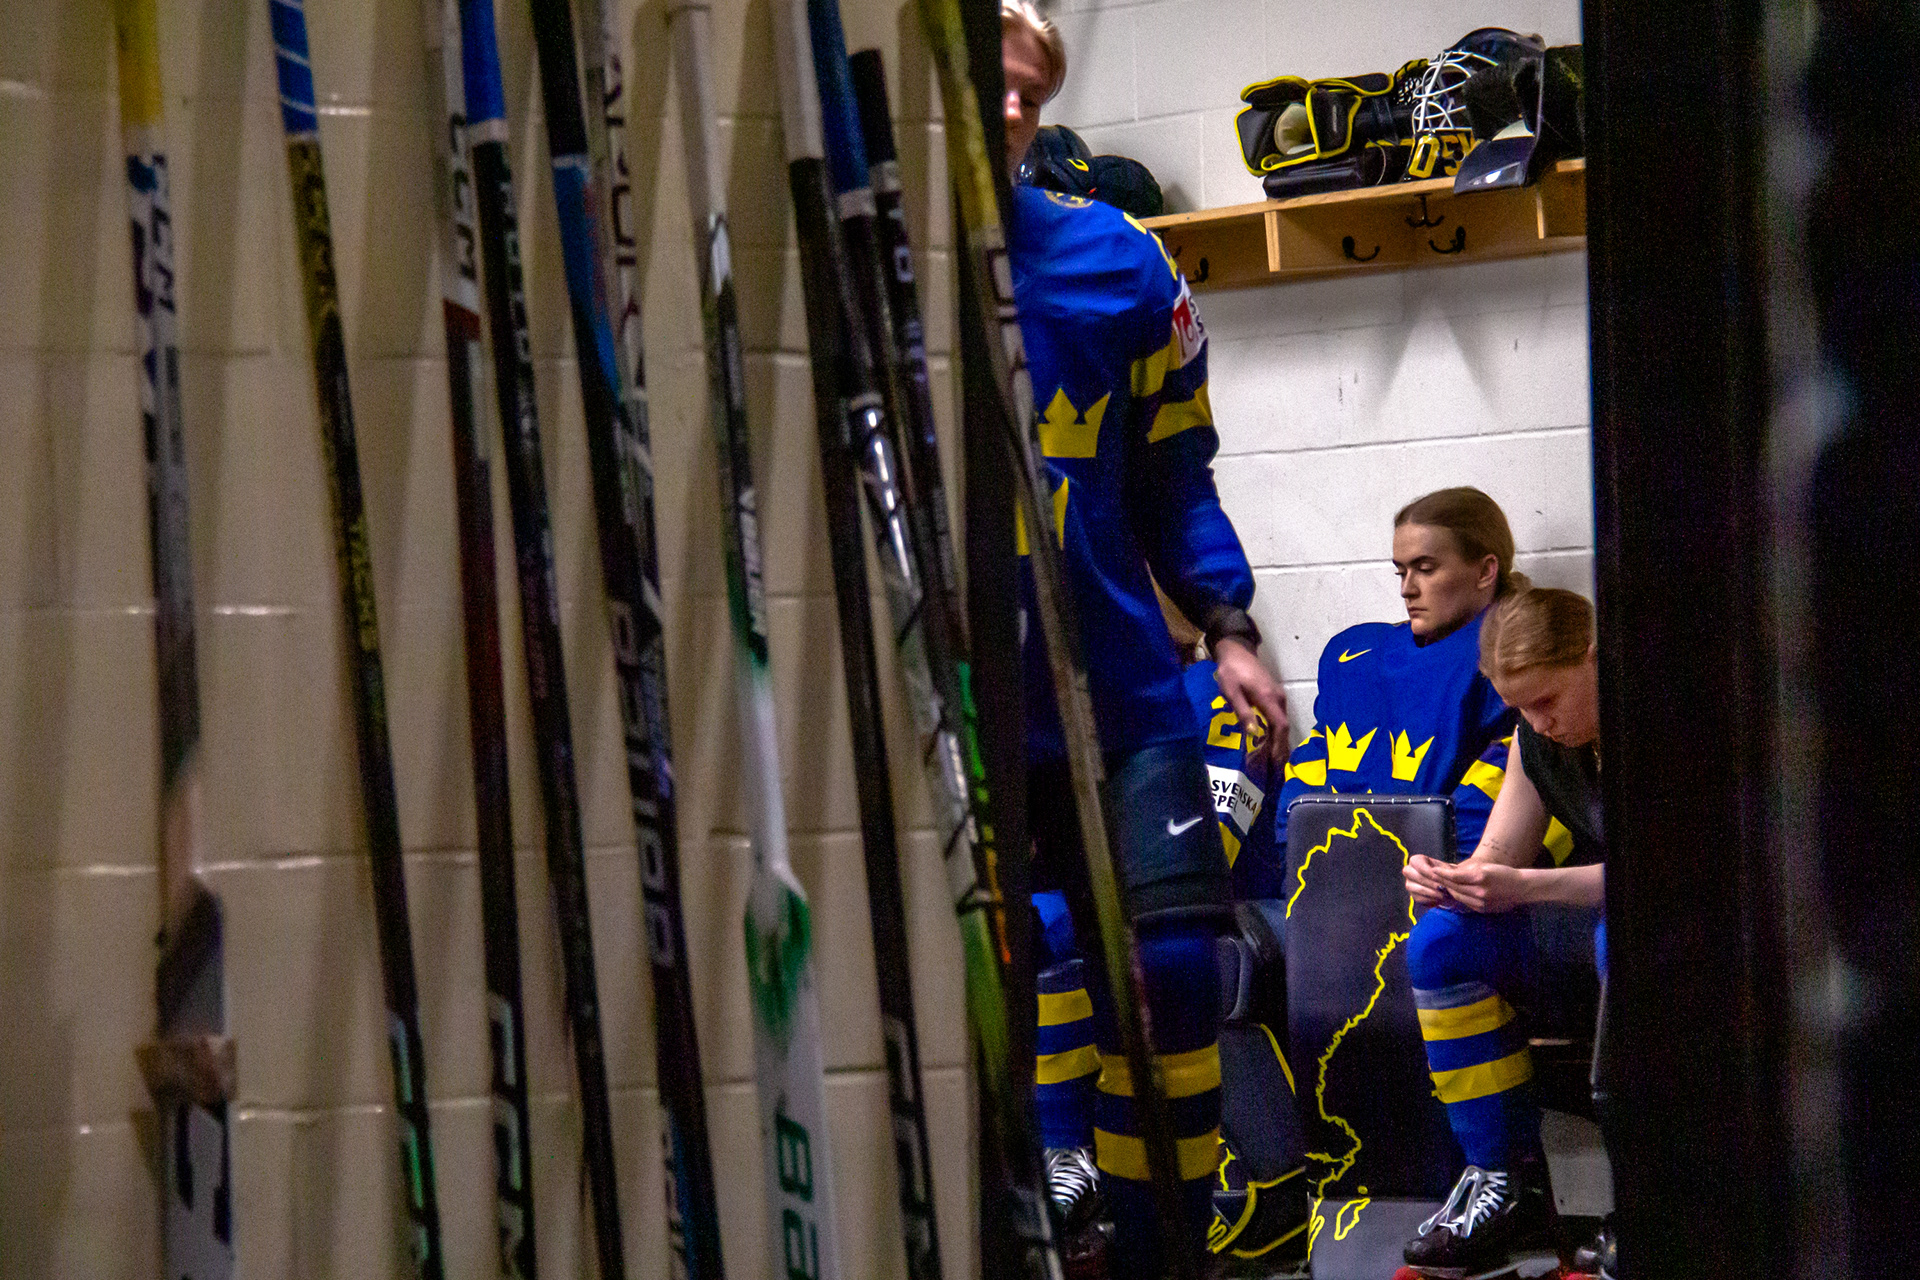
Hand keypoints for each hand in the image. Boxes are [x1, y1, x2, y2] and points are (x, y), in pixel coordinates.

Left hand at [1212, 636, 1288, 764]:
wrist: (1236, 649)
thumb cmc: (1231, 670)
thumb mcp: (1231, 691)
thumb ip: (1243, 711)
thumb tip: (1255, 733)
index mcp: (1268, 698)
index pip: (1280, 726)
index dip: (1279, 746)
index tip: (1276, 763)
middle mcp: (1278, 698)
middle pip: (1283, 728)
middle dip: (1281, 749)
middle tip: (1276, 770)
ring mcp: (1278, 696)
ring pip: (1282, 723)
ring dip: (1279, 742)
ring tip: (1273, 761)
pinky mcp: (1274, 696)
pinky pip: (1278, 718)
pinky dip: (1276, 732)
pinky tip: (1269, 742)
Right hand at [1404, 854, 1451, 905]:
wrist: (1448, 886)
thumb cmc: (1447, 874)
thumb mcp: (1447, 870)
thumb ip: (1443, 871)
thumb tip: (1436, 874)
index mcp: (1417, 860)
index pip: (1416, 862)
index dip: (1426, 870)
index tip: (1438, 877)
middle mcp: (1409, 870)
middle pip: (1409, 873)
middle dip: (1426, 881)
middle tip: (1440, 887)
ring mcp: (1409, 883)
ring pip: (1411, 887)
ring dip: (1428, 892)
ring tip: (1442, 895)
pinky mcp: (1413, 895)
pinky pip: (1417, 898)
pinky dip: (1429, 899)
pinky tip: (1439, 899)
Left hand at [1429, 860, 1531, 912]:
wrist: (1521, 888)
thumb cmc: (1504, 874)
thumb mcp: (1486, 867)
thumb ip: (1468, 871)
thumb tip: (1451, 872)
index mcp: (1480, 877)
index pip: (1454, 877)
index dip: (1442, 874)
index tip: (1433, 870)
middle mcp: (1479, 891)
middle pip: (1454, 887)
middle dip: (1442, 883)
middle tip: (1432, 877)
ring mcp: (1480, 902)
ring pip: (1458, 896)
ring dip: (1448, 891)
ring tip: (1440, 885)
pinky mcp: (1482, 909)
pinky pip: (1465, 903)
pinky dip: (1459, 897)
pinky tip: (1454, 893)